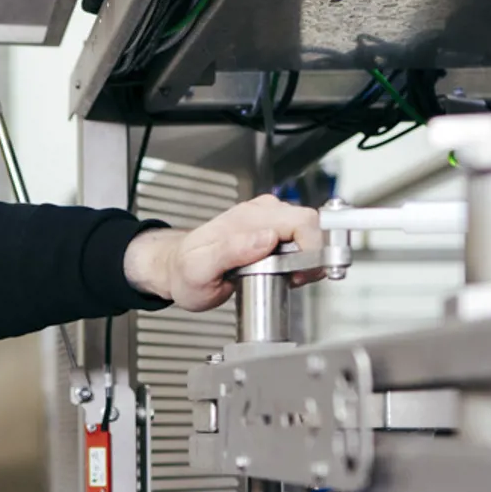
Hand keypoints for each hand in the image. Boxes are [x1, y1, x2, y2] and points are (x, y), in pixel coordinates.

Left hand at [122, 194, 322, 310]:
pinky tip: (283, 271)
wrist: (176, 269)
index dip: (312, 248)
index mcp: (248, 219)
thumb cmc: (185, 272)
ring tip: (285, 276)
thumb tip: (266, 239)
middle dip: (313, 254)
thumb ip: (231, 252)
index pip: (302, 221)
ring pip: (309, 231)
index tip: (300, 273)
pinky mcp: (271, 230)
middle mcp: (261, 213)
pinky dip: (301, 258)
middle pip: (311, 224)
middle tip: (295, 278)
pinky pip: (300, 239)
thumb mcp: (200, 269)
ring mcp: (267, 219)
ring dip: (307, 258)